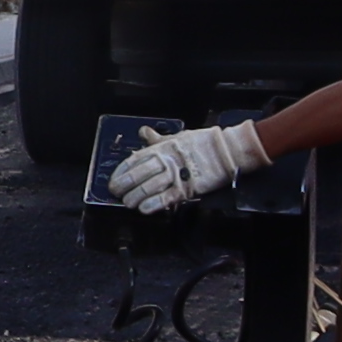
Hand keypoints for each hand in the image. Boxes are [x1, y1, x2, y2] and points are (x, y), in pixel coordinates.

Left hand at [105, 119, 268, 214]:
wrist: (227, 151)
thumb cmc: (202, 143)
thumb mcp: (177, 137)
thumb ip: (158, 139)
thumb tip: (143, 132)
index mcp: (162, 147)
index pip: (135, 160)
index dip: (122, 171)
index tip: (114, 180)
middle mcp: (166, 160)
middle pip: (139, 174)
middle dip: (124, 185)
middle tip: (116, 193)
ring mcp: (177, 175)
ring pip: (150, 187)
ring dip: (136, 197)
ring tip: (128, 203)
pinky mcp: (188, 188)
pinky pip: (167, 198)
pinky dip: (154, 204)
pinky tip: (144, 209)